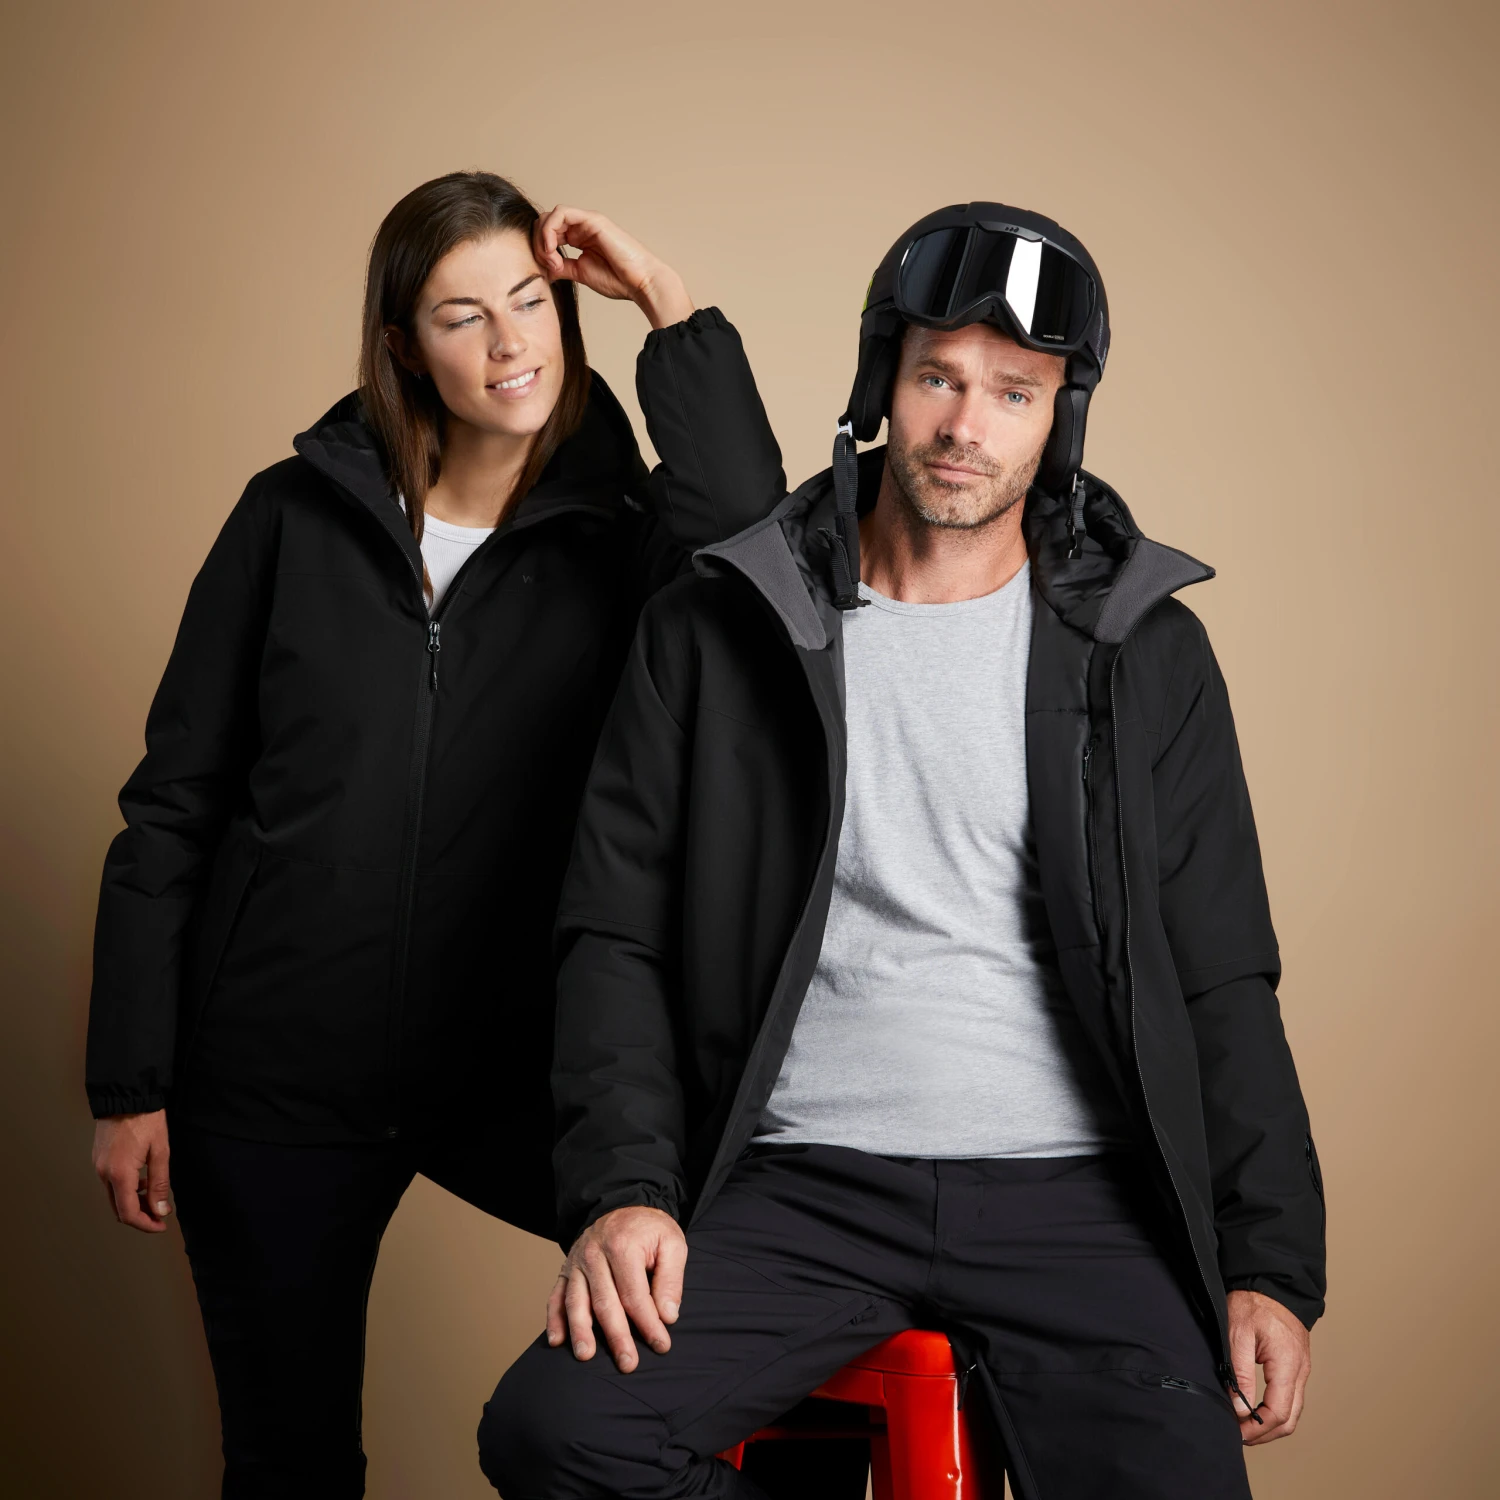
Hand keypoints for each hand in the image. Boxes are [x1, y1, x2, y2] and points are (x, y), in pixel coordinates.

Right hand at [92, 1110, 171, 1232]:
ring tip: (154, 1196)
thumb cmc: (146, 1120)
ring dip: (133, 1202)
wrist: (126, 1096)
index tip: (160, 1226)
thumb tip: (160, 1210)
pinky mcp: (98, 1159)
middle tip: (159, 1215)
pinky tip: (142, 1180)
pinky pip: (110, 1183)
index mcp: (119, 1174)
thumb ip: (160, 1183)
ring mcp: (98, 1166)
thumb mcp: (160, 1151)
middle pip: (118, 1208)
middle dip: (139, 1216)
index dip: (145, 1224)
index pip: (128, 1213)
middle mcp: (103, 1173)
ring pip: (114, 1196)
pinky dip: (125, 1189)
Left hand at [533, 207, 693, 328]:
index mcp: (579, 238)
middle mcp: (581, 227)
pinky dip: (550, 230)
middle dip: (538, 244)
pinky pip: (561, 213)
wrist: (640, 282)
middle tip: (548, 265)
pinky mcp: (592, 220)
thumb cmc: (618, 280)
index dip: (540, 250)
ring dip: (543, 238)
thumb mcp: (580, 273)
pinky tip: (553, 249)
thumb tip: (543, 268)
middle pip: (545, 223)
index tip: (548, 271)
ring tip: (551, 259)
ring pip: (550, 216)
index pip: (548, 234)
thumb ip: (562, 267)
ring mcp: (586, 222)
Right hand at [545, 1205, 687, 1372]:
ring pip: (576, 1301)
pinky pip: (556, 1295)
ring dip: (580, 1331)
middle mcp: (595, 1254)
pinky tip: (556, 1341)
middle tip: (628, 1364)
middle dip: (617, 1336)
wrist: (622, 1208)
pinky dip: (554, 1319)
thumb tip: (667, 1315)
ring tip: (586, 1356)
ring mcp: (577, 1262)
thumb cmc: (649, 1230)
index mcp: (622, 1246)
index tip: (661, 1345)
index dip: (648, 1323)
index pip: (635, 1294)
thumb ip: (671, 1278)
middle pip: (605, 1302)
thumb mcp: (672, 1243)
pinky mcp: (565, 1269)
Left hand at [1227, 1289, 1311, 1443]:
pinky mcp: (1296, 1368)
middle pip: (1289, 1420)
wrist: (1271, 1283)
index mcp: (1287, 1365)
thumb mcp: (1238, 1335)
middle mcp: (1300, 1372)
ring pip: (1292, 1412)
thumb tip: (1239, 1409)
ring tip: (1244, 1427)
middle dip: (1264, 1433)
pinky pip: (1291, 1399)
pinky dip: (1275, 1412)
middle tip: (1239, 1436)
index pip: (1277, 1412)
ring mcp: (1301, 1371)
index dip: (1256, 1428)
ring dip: (1270, 1425)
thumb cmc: (1253, 1303)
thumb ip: (1240, 1375)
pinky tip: (1256, 1412)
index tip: (1236, 1432)